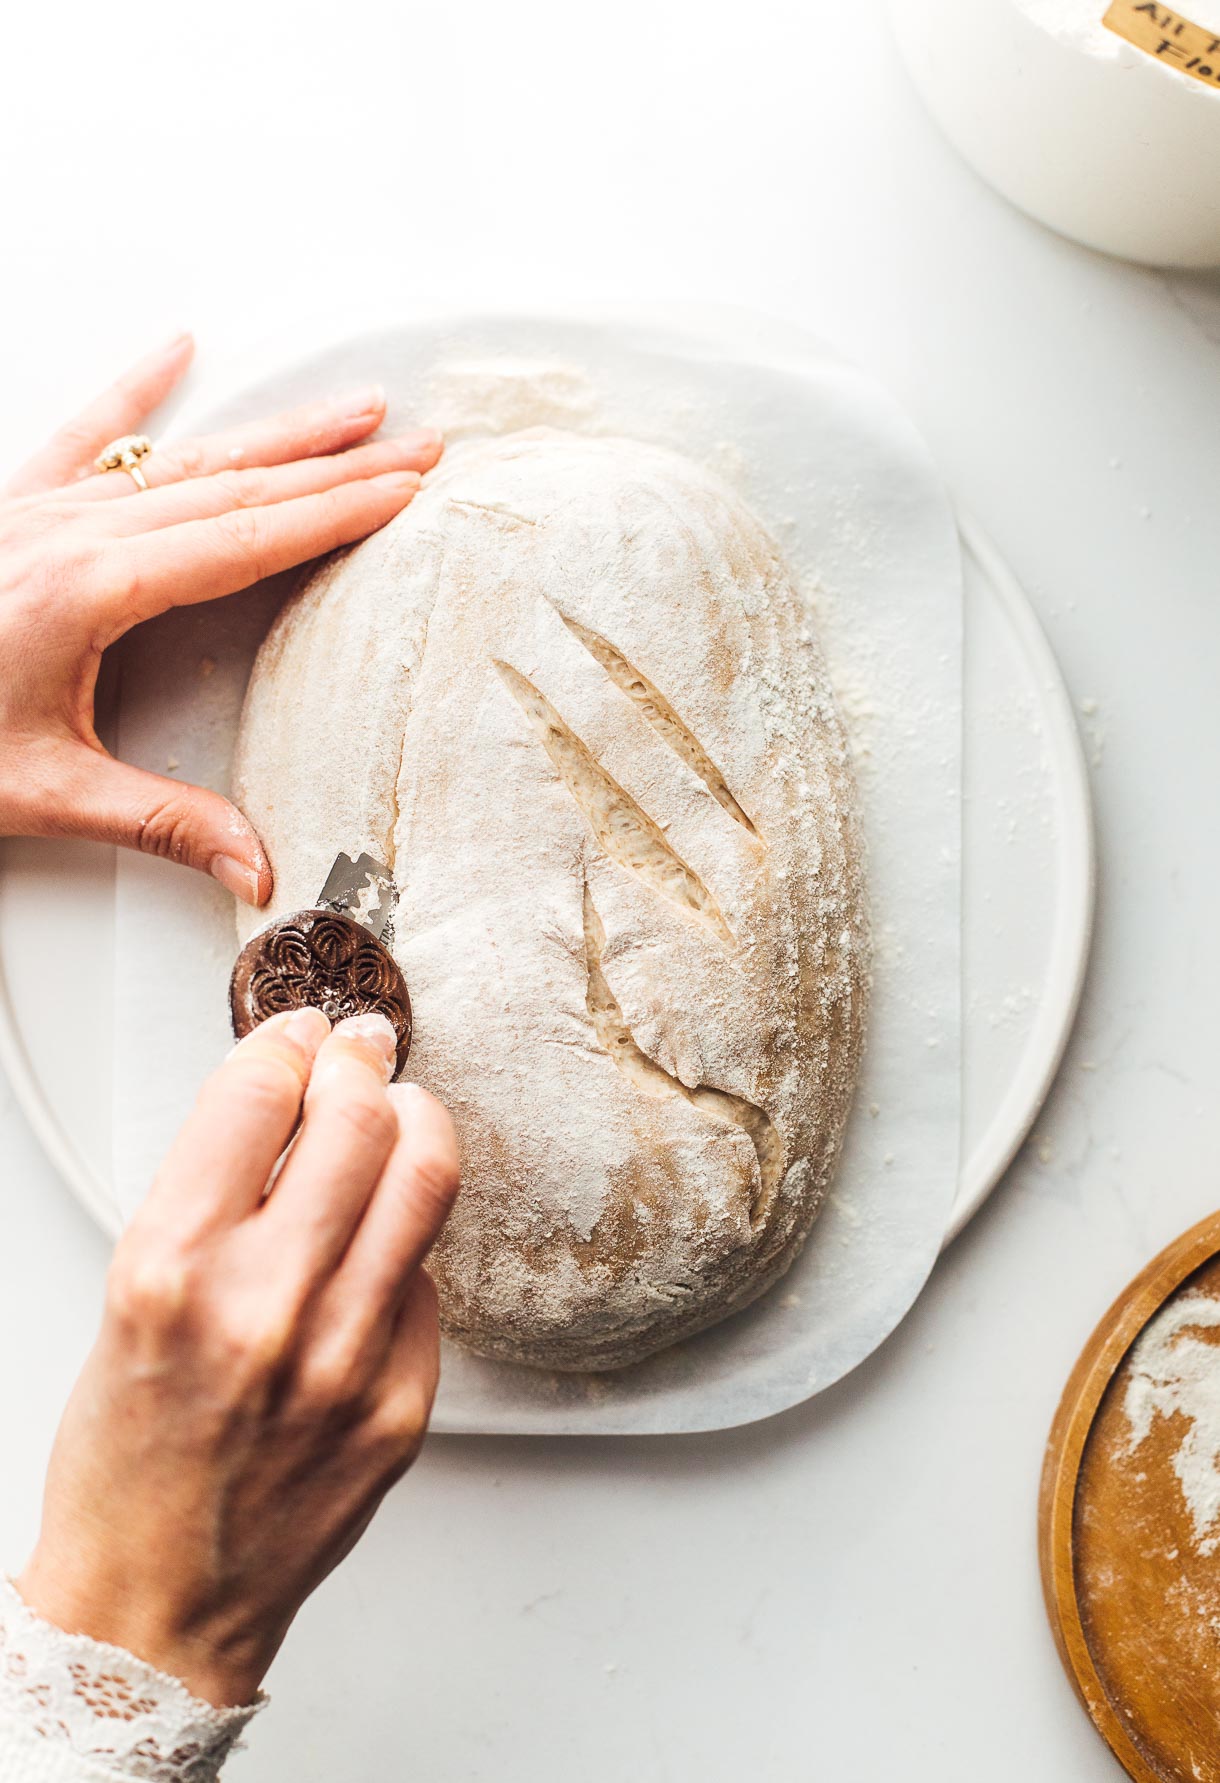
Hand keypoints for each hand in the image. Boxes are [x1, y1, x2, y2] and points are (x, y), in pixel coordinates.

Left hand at [0, 332, 440, 904]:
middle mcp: (73, 534)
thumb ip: (160, 824)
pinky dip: (135, 394)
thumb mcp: (42, 793)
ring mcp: (41, 512)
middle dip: (337, 466)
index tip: (405, 490)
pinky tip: (175, 348)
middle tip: (419, 448)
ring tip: (351, 412)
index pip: (248, 541)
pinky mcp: (13, 510)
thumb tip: (255, 872)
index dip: (336, 513)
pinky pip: (88, 438)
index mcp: (91, 590)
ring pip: (183, 458)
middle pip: (236, 488)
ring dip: (275, 434)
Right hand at [17, 1007, 459, 1706]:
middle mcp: (266, 1306)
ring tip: (403, 1112)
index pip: (257, 1095)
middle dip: (364, 1061)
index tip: (300, 1030)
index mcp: (173, 1268)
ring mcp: (346, 1360)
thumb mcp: (130, 1296)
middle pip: (362, 1118)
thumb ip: (212, 1194)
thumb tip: (290, 1097)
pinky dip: (407, 1244)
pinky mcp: (402, 1405)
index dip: (286, 1041)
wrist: (155, 1604)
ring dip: (417, 1120)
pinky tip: (379, 1247)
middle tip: (363, 1050)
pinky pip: (429, 1282)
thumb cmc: (126, 1453)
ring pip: (426, 1179)